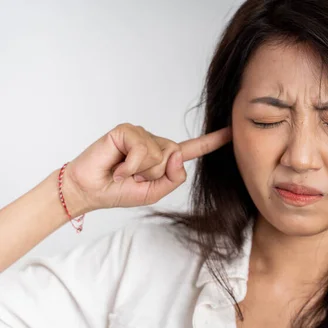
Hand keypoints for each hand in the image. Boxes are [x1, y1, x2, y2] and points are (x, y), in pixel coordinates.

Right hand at [63, 123, 231, 212]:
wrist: (91, 191)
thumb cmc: (120, 191)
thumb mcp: (155, 193)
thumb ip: (173, 178)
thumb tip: (177, 154)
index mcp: (165, 158)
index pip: (193, 149)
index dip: (213, 141)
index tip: (232, 131)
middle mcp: (155, 143)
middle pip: (175, 155)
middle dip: (155, 173)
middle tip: (134, 178)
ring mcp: (141, 135)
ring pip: (159, 154)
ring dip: (141, 170)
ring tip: (124, 172)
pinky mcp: (126, 131)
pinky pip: (142, 149)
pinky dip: (131, 165)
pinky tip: (118, 167)